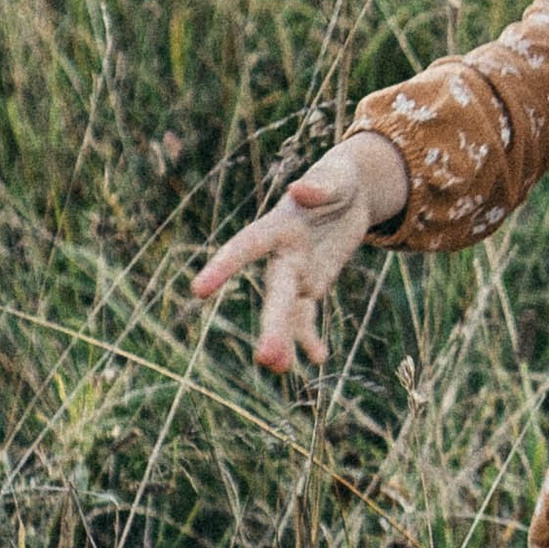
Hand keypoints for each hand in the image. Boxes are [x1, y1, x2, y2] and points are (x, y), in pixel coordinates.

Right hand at [191, 130, 409, 372]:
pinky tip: (319, 359)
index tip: (198, 291)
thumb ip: (321, 185)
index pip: (247, 247)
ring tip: (280, 370)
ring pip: (288, 312)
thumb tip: (298, 189)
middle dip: (271, 325)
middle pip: (275, 293)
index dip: (224, 267)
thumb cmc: (339, 179)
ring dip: (284, 340)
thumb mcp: (339, 178)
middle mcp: (282, 255)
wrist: (350, 193)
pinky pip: (308, 316)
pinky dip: (311, 337)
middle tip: (264, 358)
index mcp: (279, 226)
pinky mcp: (313, 285)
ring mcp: (297, 273)